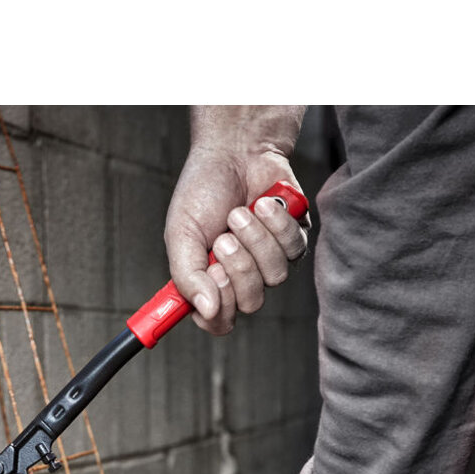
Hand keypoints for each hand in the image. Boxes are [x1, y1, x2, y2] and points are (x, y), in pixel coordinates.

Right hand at [164, 110, 310, 334]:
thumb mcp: (181, 234)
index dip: (218, 309)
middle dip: (238, 267)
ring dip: (256, 241)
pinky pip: (293, 250)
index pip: (218, 322)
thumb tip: (206, 312)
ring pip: (274, 277)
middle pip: (250, 303)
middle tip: (224, 237)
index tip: (212, 279)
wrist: (234, 151)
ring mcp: (269, 261)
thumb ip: (187, 277)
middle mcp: (240, 277)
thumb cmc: (203, 192)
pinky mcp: (293, 241)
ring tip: (240, 213)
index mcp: (208, 282)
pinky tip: (263, 204)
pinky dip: (276, 224)